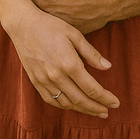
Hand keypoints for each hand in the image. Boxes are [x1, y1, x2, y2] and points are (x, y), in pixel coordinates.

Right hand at [5, 1, 119, 117]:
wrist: (23, 25)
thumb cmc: (51, 26)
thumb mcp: (74, 34)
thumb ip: (91, 53)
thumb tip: (107, 67)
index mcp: (69, 64)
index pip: (92, 88)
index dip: (105, 98)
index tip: (116, 103)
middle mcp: (57, 76)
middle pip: (80, 100)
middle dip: (96, 108)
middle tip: (107, 112)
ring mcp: (44, 81)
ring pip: (66, 104)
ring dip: (82, 110)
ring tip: (94, 111)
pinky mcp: (36, 82)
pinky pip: (52, 101)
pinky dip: (64, 106)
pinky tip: (73, 106)